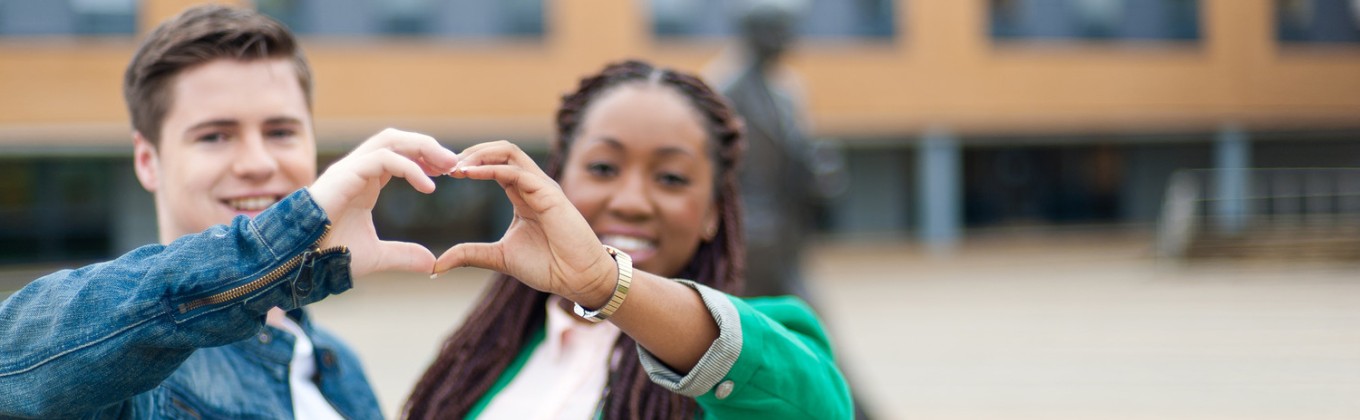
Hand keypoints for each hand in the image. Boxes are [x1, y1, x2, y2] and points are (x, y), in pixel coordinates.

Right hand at [307, 128, 457, 276]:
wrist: (298, 261)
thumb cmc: (327, 255)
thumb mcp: (376, 257)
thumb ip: (403, 256)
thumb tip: (431, 263)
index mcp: (364, 181)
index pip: (398, 155)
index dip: (424, 159)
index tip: (448, 172)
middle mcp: (357, 169)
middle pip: (397, 139)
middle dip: (427, 146)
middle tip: (454, 163)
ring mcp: (349, 169)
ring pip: (390, 140)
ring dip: (422, 147)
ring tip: (447, 166)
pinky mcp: (345, 174)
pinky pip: (383, 159)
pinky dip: (409, 167)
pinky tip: (429, 186)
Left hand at [433, 140, 616, 306]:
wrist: (578, 278)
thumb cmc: (548, 266)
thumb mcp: (499, 258)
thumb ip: (470, 255)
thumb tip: (437, 264)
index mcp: (522, 194)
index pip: (493, 164)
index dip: (468, 164)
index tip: (442, 175)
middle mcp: (531, 185)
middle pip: (499, 151)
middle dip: (470, 153)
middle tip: (442, 166)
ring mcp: (541, 186)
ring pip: (508, 152)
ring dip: (478, 154)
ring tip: (455, 167)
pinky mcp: (548, 193)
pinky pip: (516, 171)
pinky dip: (490, 169)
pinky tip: (468, 174)